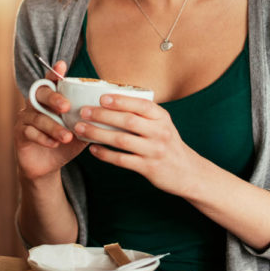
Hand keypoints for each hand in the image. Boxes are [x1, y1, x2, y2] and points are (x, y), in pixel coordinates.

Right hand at [15, 60, 86, 180]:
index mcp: (50, 100)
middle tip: (66, 106)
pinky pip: (30, 132)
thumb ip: (88, 120)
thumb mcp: (79, 131)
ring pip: (38, 117)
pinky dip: (44, 138)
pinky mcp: (20, 133)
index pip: (51, 82)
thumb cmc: (64, 144)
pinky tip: (54, 144)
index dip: (54, 73)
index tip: (62, 65)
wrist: (47, 167)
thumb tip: (109, 113)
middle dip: (54, 98)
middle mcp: (35, 105)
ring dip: (53, 127)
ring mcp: (25, 118)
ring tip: (67, 137)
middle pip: (40, 94)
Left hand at [72, 93, 201, 196]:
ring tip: (81, 129)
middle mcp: (160, 133)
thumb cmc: (168, 144)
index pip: (141, 104)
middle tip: (83, 112)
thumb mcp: (163, 125)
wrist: (188, 172)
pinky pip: (122, 160)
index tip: (101, 98)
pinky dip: (105, 154)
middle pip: (127, 121)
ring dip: (98, 134)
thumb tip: (112, 101)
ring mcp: (154, 151)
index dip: (120, 100)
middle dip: (102, 115)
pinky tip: (93, 149)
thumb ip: (144, 114)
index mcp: (163, 118)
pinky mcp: (149, 168)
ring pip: (121, 140)